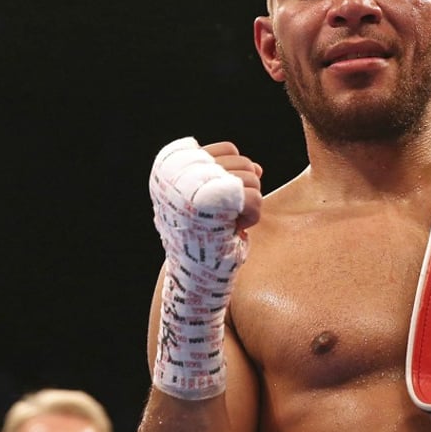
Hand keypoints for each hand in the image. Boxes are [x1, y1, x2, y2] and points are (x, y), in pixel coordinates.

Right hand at [149, 137, 262, 398]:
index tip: (227, 203)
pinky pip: (253, 198)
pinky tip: (238, 230)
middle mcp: (178, 176)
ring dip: (251, 204)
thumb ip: (229, 179)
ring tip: (230, 225)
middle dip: (247, 190)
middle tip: (229, 217)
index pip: (225, 150)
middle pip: (241, 162)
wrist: (193, 281)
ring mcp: (192, 189)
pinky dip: (254, 216)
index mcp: (172, 170)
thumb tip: (258, 167)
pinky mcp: (210, 207)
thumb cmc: (203, 245)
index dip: (237, 173)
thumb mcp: (211, 204)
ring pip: (250, 179)